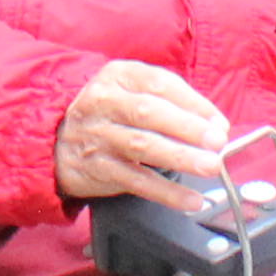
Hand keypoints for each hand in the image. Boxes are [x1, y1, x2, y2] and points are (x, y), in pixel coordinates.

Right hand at [53, 61, 231, 206]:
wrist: (56, 137)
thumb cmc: (109, 112)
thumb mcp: (132, 90)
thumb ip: (172, 102)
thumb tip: (215, 125)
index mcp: (119, 75)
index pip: (160, 83)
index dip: (194, 103)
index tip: (219, 122)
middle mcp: (105, 102)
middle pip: (149, 112)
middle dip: (187, 127)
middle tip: (217, 142)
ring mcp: (99, 136)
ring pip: (142, 146)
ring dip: (180, 157)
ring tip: (210, 166)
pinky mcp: (98, 168)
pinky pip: (136, 181)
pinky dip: (165, 192)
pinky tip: (189, 200)